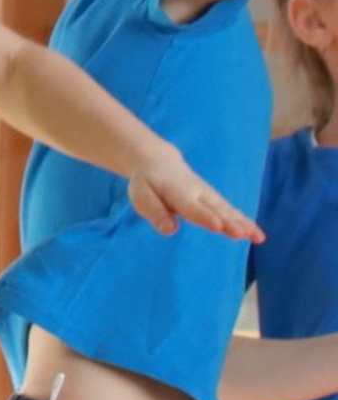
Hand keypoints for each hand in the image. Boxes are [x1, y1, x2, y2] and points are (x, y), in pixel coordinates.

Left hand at [127, 149, 264, 243]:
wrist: (160, 163)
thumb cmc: (149, 183)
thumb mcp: (141, 195)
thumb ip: (155, 212)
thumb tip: (169, 230)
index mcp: (177, 192)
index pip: (191, 207)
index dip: (204, 217)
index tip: (218, 226)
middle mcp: (197, 193)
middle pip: (214, 209)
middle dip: (228, 222)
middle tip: (241, 233)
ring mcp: (209, 196)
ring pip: (227, 210)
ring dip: (242, 223)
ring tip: (257, 236)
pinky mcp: (216, 201)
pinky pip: (231, 211)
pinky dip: (245, 222)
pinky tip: (257, 235)